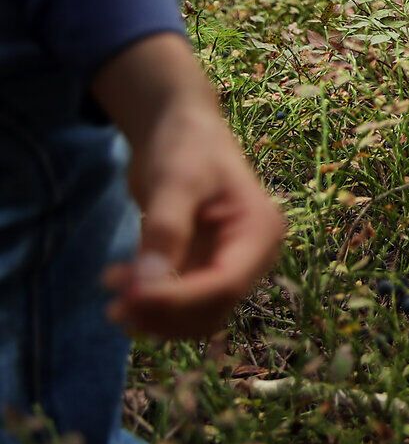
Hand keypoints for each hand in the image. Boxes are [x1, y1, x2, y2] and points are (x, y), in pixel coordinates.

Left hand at [92, 36, 286, 339]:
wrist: (179, 128)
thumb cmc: (186, 146)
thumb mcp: (175, 181)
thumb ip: (166, 231)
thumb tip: (150, 284)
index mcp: (260, 230)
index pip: (226, 284)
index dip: (178, 300)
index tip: (130, 299)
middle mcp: (252, 254)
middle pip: (214, 308)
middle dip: (164, 312)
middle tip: (114, 303)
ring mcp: (229, 263)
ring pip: (197, 314)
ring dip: (154, 314)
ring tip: (112, 287)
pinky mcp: (205, 266)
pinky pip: (181, 302)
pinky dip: (150, 302)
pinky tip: (119, 280)